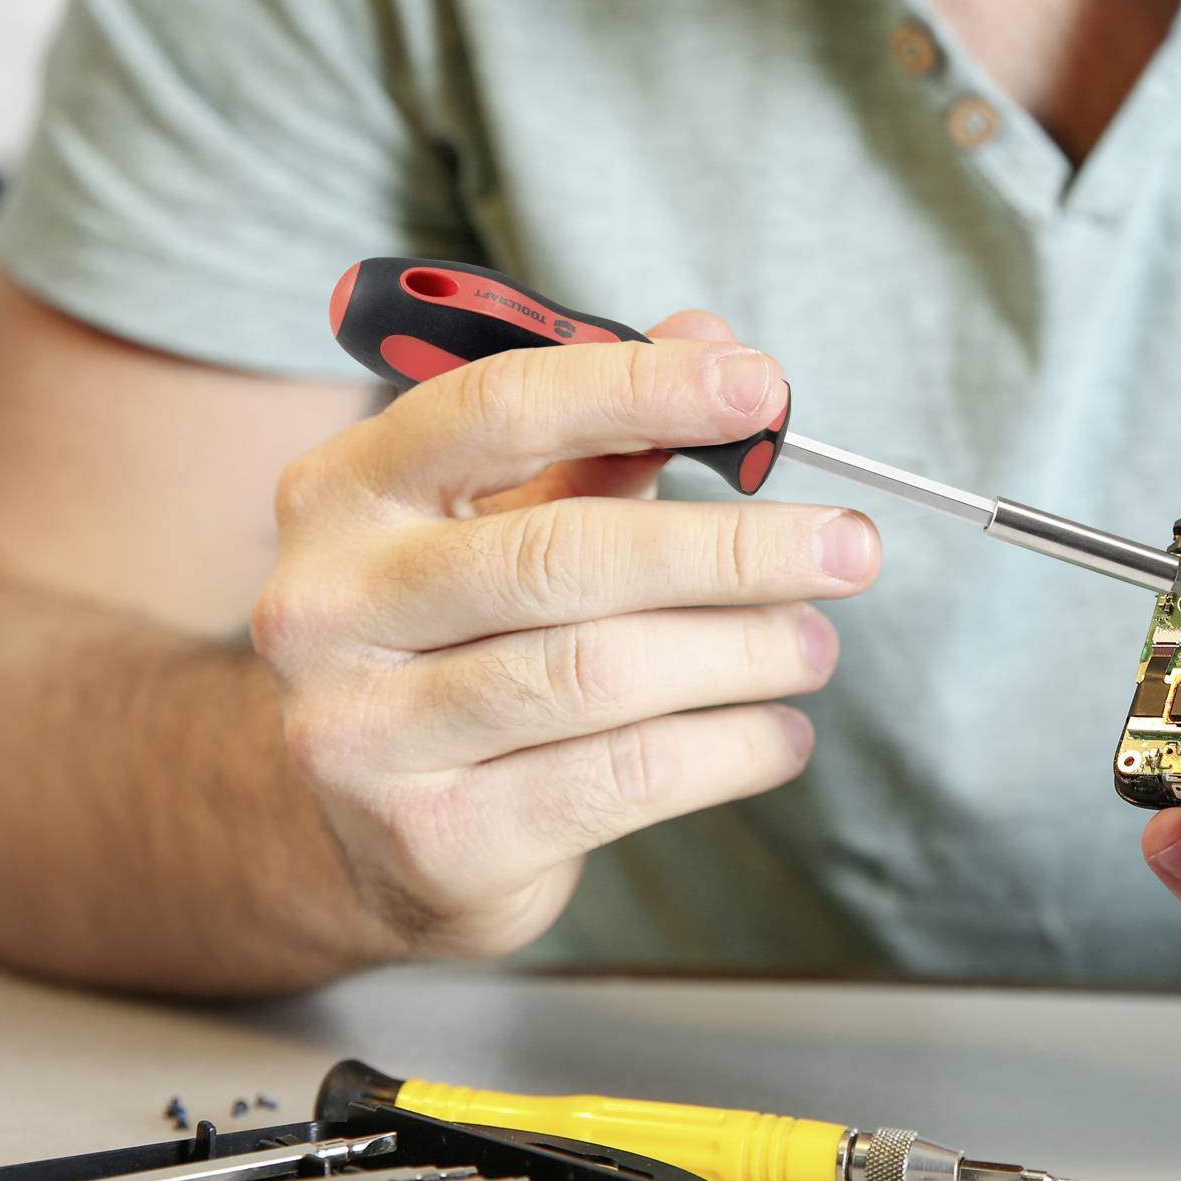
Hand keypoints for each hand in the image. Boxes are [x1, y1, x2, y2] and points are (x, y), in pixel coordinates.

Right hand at [251, 311, 878, 958]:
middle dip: (730, 547)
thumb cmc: (457, 644)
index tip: (765, 391)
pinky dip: (727, 750)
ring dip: (742, 653)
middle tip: (848, 548)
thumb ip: (601, 438)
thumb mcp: (504, 524)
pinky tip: (779, 734)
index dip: (640, 391)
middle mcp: (331, 608)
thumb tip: (710, 339)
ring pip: (600, 674)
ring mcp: (365, 735)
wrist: (372, 836)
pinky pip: (620, 778)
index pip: (501, 412)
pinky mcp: (433, 842)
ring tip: (815, 645)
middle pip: (565, 557)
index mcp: (347, 492)